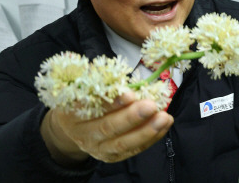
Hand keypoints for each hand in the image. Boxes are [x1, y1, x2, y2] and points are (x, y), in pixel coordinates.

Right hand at [40, 91, 172, 164]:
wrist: (74, 125)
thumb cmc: (85, 98)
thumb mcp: (87, 87)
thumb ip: (105, 83)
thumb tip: (127, 81)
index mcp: (72, 113)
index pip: (92, 107)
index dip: (112, 102)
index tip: (130, 94)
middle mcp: (83, 134)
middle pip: (108, 127)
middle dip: (132, 117)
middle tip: (151, 105)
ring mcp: (98, 148)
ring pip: (122, 143)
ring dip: (146, 131)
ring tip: (163, 117)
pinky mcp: (112, 156)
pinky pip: (134, 149)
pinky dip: (152, 137)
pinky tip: (165, 124)